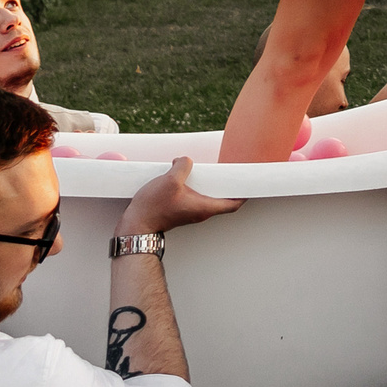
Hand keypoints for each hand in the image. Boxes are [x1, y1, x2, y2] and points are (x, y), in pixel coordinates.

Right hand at [120, 156, 241, 237]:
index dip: (245, 194)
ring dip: (211, 185)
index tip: (251, 184)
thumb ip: (183, 166)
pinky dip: (198, 186)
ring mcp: (190, 212)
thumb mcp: (170, 181)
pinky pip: (195, 197)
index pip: (233, 204)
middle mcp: (200, 212)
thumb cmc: (153, 208)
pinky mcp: (180, 210)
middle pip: (222, 200)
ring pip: (208, 197)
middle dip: (229, 186)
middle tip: (234, 172)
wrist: (135, 226)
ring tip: (211, 170)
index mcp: (204, 207)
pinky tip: (188, 176)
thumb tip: (185, 161)